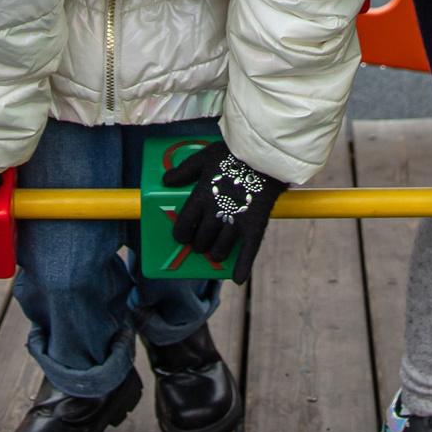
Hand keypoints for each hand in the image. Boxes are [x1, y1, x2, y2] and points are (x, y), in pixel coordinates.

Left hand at [165, 143, 288, 282]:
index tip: (182, 236)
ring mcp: (236, 221)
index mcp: (201, 197)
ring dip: (215, 254)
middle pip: (201, 240)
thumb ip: (184, 170)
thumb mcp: (204, 156)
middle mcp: (216, 213)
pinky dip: (242, 267)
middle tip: (200, 244)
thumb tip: (166, 180)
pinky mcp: (256, 224)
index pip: (183, 226)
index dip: (181, 235)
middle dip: (198, 245)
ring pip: (220, 249)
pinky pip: (248, 251)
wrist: (265, 153)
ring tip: (215, 254)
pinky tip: (237, 279)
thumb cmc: (233, 153)